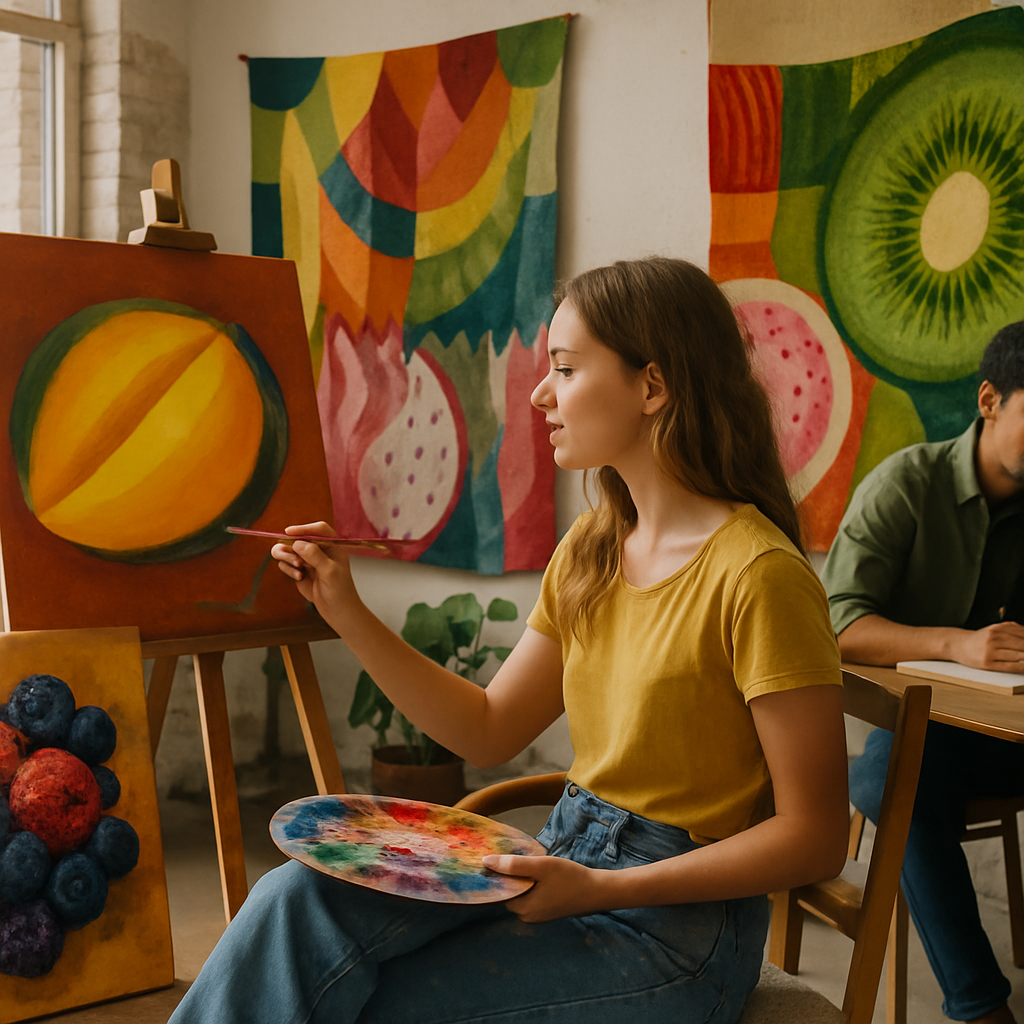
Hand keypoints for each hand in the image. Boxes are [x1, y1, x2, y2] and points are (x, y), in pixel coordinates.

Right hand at [271, 522, 360, 624]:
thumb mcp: (330, 571)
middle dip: (291, 546)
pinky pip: (286, 564)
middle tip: (295, 560)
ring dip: (287, 557)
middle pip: (298, 538)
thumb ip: (315, 556)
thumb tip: (297, 543)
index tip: (290, 532)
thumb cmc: (340, 590)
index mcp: (332, 546)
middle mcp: (319, 550)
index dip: (304, 528)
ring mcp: (308, 560)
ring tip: (297, 569)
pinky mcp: (299, 571)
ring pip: (288, 550)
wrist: (337, 610)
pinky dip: (288, 569)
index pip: (318, 529)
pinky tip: (299, 577)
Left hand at [482, 854, 606, 922]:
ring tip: (530, 863)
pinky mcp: (545, 911)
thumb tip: (486, 862)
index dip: (497, 872)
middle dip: (510, 875)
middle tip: (518, 856)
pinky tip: (538, 873)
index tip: (499, 857)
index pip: (499, 890)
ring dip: (520, 878)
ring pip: (519, 893)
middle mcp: (527, 916)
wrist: (597, 891)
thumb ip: (513, 865)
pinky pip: (529, 896)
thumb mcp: (541, 866)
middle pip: (508, 892)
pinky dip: (530, 884)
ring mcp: (536, 916)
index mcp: (523, 908)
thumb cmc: (570, 878)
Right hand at [950, 621, 1023, 672]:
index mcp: (997, 629)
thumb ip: (1011, 628)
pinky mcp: (987, 663)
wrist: (958, 645)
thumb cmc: (979, 639)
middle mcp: (994, 639)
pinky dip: (1022, 667)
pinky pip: (1010, 666)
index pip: (1023, 634)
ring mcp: (990, 651)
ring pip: (1019, 656)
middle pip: (1023, 645)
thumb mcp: (993, 629)